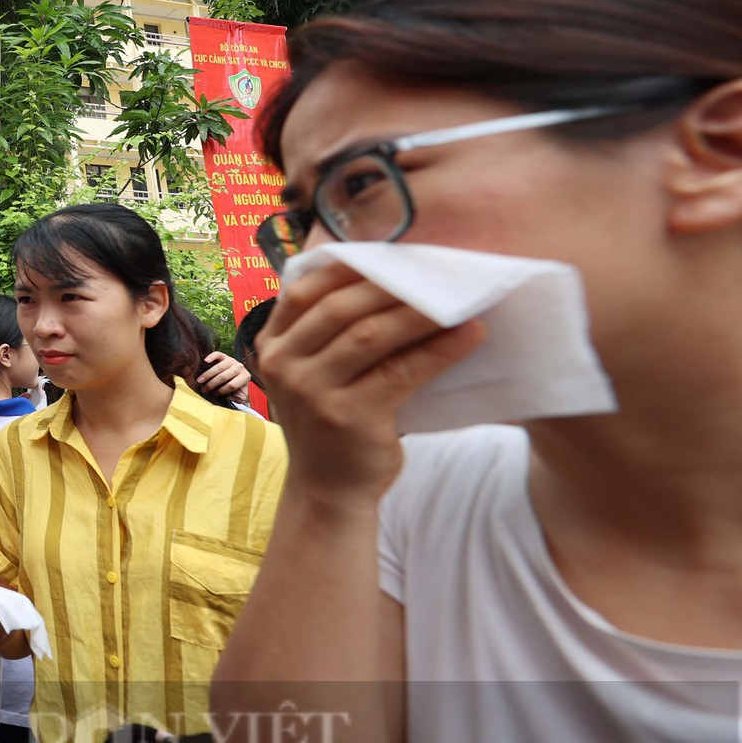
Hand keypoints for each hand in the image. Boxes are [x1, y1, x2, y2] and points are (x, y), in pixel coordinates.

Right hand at [197, 350, 251, 399]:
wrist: (239, 374)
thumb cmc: (237, 386)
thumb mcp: (241, 394)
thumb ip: (238, 398)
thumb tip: (229, 397)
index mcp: (245, 377)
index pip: (231, 385)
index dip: (222, 391)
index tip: (214, 394)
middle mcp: (239, 367)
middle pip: (224, 376)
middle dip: (212, 384)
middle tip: (203, 389)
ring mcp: (232, 360)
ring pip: (219, 367)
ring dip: (208, 375)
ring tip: (200, 381)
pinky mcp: (225, 356)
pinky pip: (218, 354)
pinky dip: (211, 357)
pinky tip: (205, 361)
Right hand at [255, 260, 483, 508]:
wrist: (328, 490)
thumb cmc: (332, 420)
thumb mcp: (313, 372)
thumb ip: (328, 332)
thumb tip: (391, 276)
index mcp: (272, 345)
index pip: (305, 289)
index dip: (348, 266)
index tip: (393, 253)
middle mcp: (284, 365)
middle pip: (340, 307)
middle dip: (392, 284)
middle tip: (438, 270)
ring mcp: (312, 392)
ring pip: (370, 334)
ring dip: (420, 312)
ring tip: (460, 297)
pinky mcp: (349, 417)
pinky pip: (401, 371)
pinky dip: (439, 350)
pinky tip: (470, 336)